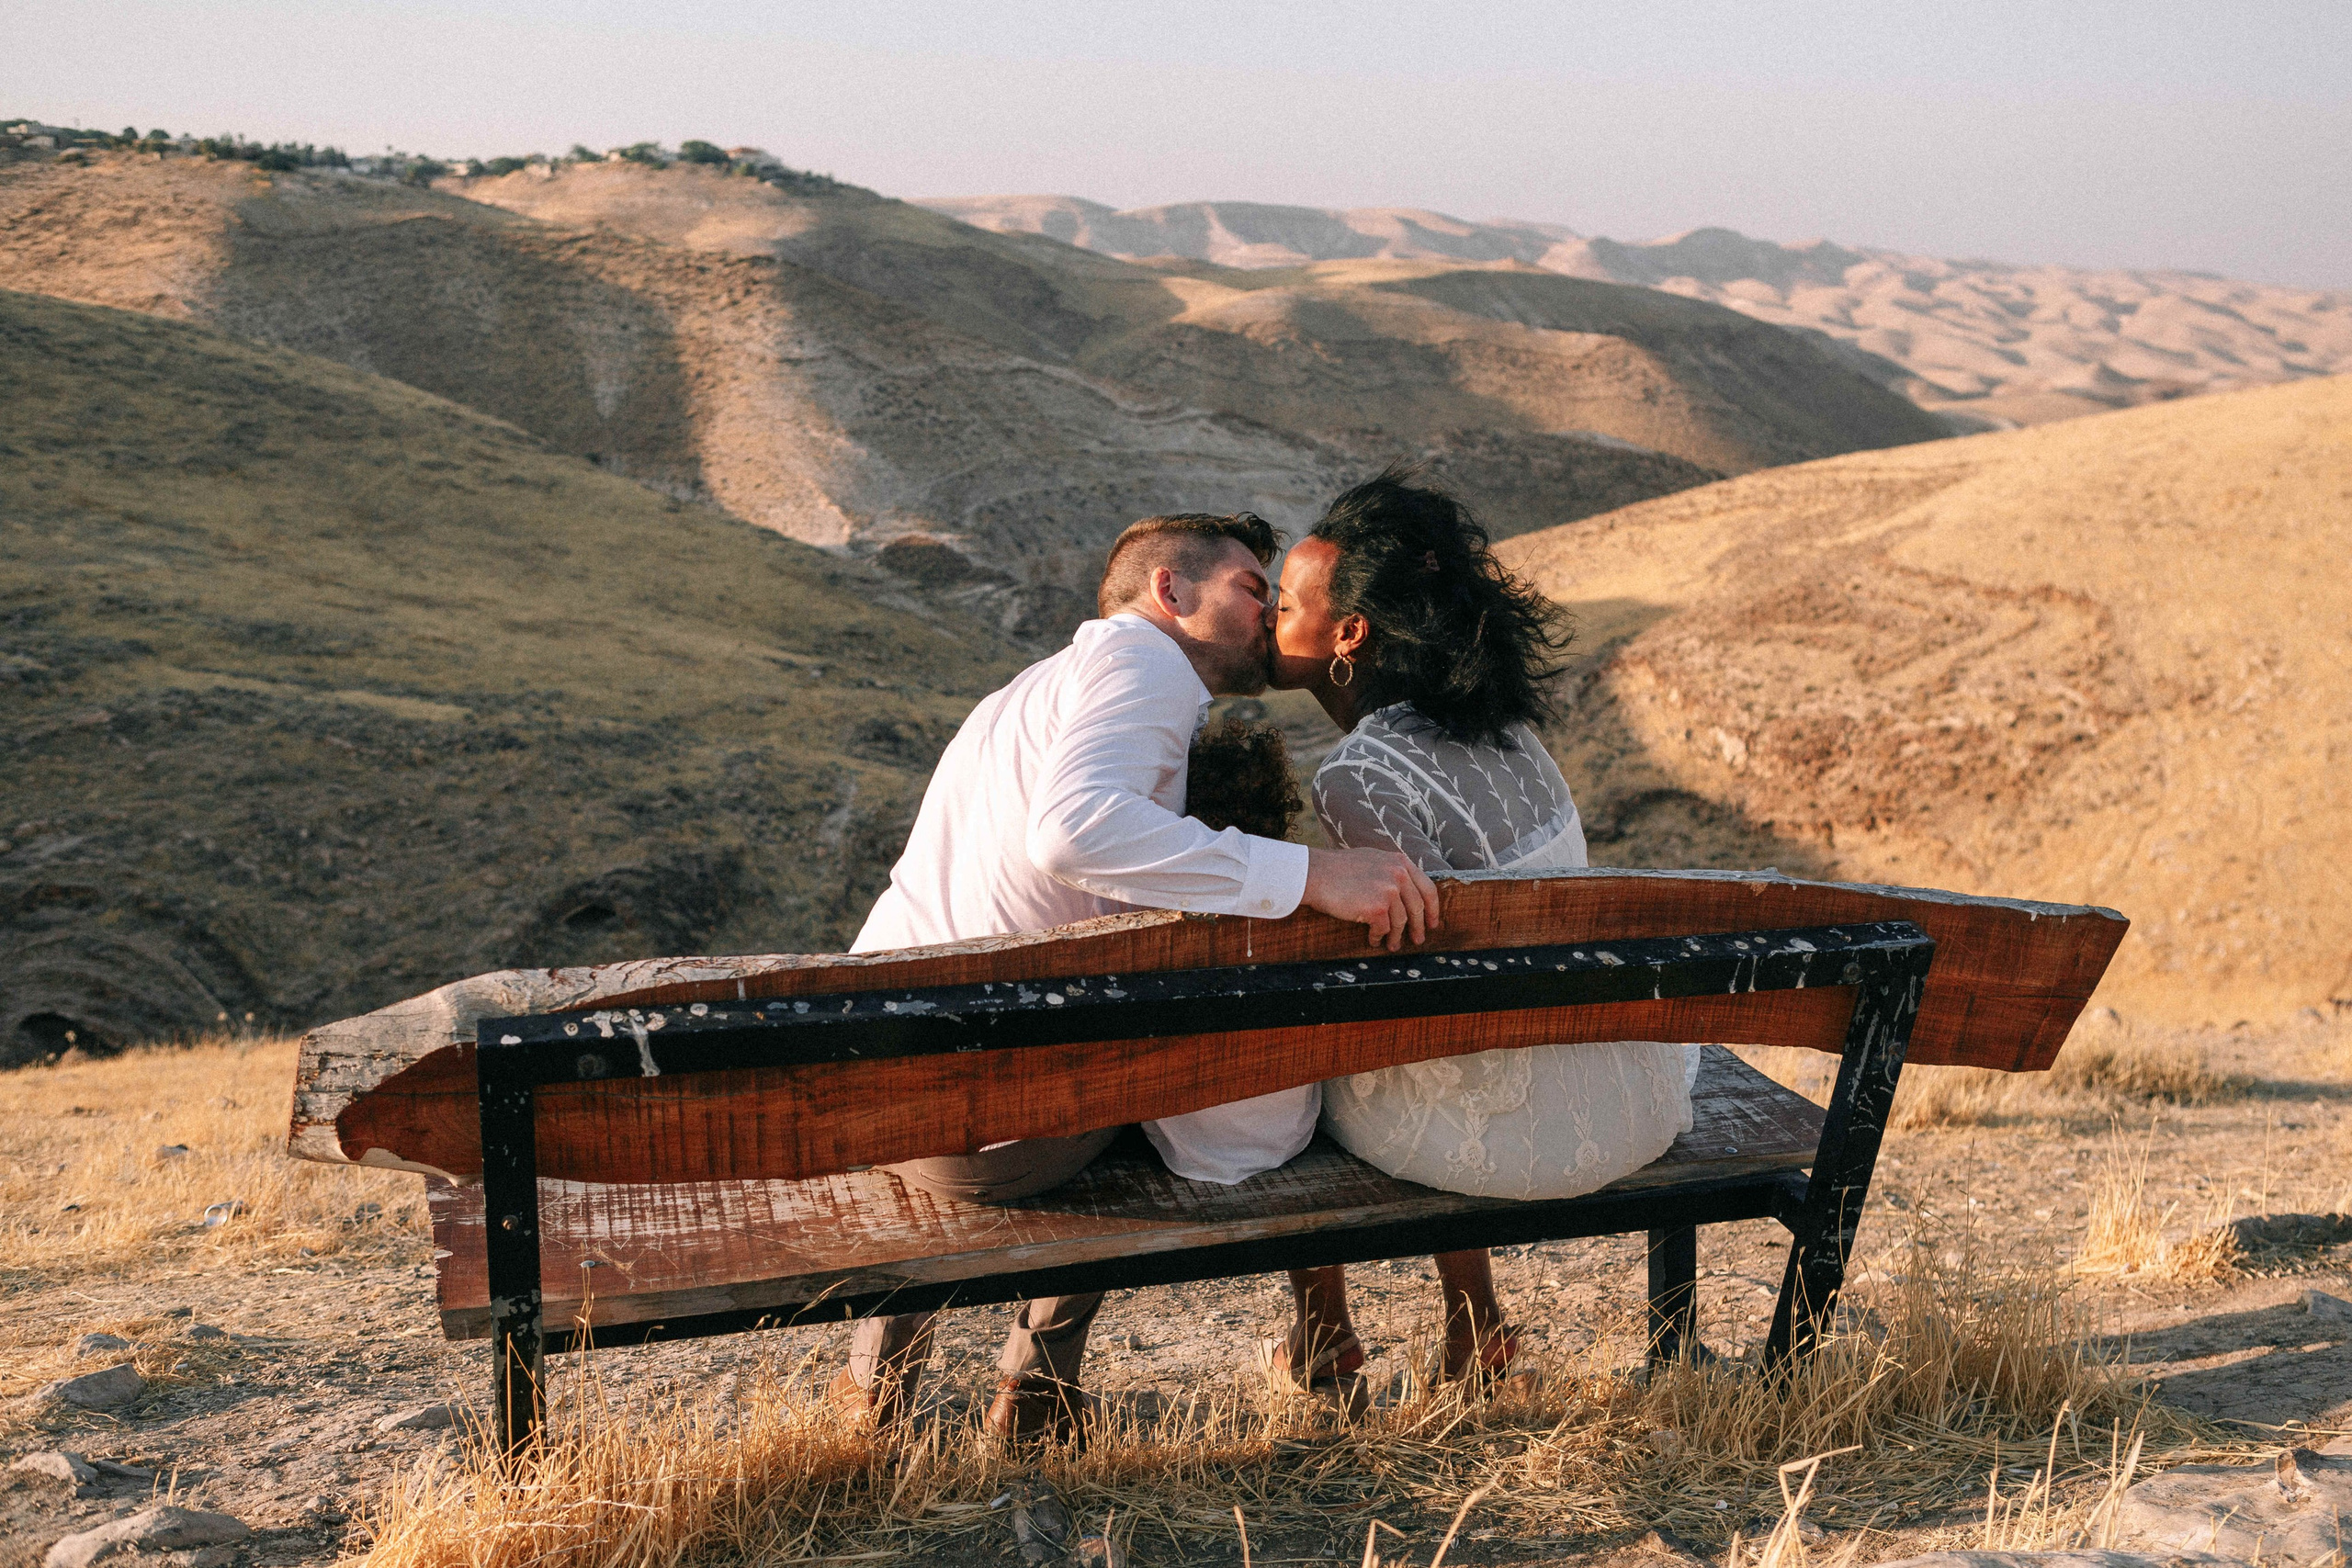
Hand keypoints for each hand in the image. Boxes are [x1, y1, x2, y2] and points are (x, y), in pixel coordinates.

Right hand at [1302, 847, 1441, 950]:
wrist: (1315, 873)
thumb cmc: (1338, 869)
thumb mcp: (1373, 860)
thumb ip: (1392, 871)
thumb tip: (1406, 891)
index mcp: (1400, 862)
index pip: (1427, 888)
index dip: (1433, 909)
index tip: (1432, 922)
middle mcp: (1398, 874)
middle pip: (1418, 907)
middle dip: (1419, 927)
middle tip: (1418, 939)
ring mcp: (1388, 890)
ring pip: (1401, 921)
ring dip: (1397, 936)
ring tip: (1392, 945)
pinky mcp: (1376, 907)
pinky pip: (1383, 928)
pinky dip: (1379, 937)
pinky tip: (1374, 940)